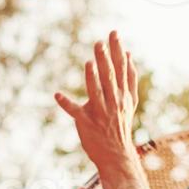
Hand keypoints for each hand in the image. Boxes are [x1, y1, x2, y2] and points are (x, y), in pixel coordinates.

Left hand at [55, 31, 138, 172]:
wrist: (116, 154)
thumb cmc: (121, 124)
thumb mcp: (130, 102)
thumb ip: (130, 78)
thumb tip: (128, 54)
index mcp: (122, 94)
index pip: (121, 69)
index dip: (117, 51)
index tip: (113, 34)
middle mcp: (113, 102)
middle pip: (109, 77)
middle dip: (105, 60)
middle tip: (99, 43)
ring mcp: (99, 112)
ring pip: (96, 92)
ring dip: (92, 78)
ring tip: (89, 63)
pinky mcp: (86, 123)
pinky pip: (75, 111)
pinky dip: (66, 103)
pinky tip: (57, 95)